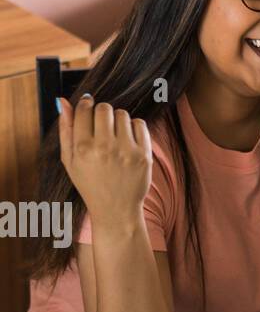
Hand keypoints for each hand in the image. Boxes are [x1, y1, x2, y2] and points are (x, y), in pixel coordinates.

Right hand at [58, 95, 152, 228]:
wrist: (116, 210)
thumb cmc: (90, 184)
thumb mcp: (70, 161)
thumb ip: (65, 130)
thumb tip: (62, 101)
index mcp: (83, 148)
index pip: (84, 109)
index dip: (86, 104)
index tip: (88, 106)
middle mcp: (104, 148)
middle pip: (104, 108)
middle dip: (102, 113)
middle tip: (102, 126)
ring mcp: (126, 151)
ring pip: (122, 114)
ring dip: (118, 121)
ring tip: (116, 137)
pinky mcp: (143, 155)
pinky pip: (140, 124)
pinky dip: (134, 128)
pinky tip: (128, 141)